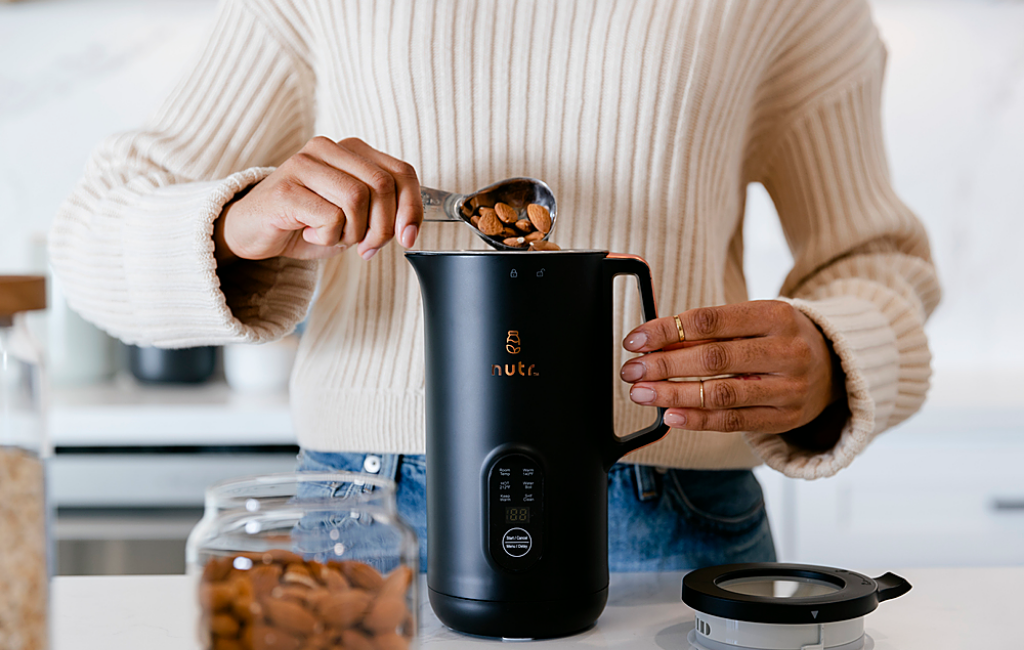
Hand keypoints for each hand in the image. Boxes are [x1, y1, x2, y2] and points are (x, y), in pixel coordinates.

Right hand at [214, 137, 422, 262]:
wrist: (253, 231)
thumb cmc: (306, 222)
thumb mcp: (354, 218)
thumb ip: (382, 213)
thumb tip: (409, 229)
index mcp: (351, 150)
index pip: (401, 171)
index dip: (412, 208)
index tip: (407, 238)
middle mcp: (328, 149)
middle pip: (383, 186)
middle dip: (383, 227)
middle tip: (366, 247)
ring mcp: (304, 164)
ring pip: (358, 199)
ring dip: (354, 232)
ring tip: (334, 237)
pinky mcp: (286, 188)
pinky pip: (330, 217)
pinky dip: (327, 237)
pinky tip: (309, 233)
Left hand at [619, 301, 842, 434]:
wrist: (835, 366)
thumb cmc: (779, 338)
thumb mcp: (753, 322)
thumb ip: (709, 330)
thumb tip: (654, 341)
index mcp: (776, 315)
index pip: (709, 321)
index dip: (666, 330)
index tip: (635, 341)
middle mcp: (787, 350)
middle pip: (713, 359)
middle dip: (664, 365)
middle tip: (631, 371)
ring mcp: (789, 388)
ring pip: (721, 393)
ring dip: (673, 395)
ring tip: (642, 394)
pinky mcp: (785, 418)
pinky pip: (734, 421)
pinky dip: (698, 420)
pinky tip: (670, 416)